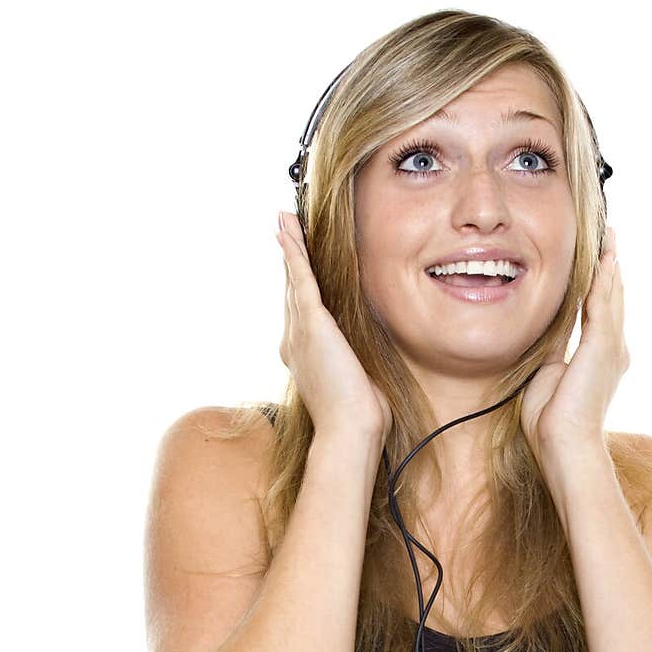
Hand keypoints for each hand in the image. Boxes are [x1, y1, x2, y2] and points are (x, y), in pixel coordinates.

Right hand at [277, 210, 392, 447]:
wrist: (349, 431)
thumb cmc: (359, 416)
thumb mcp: (358, 380)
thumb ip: (356, 361)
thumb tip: (368, 355)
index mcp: (305, 355)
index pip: (302, 311)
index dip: (298, 283)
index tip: (297, 263)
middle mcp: (295, 342)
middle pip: (292, 290)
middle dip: (290, 258)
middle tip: (284, 228)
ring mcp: (300, 333)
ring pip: (293, 280)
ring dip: (289, 247)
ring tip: (284, 220)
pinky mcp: (311, 327)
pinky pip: (301, 282)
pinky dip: (294, 256)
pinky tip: (289, 234)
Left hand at [519, 227, 629, 470]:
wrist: (565, 445)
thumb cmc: (552, 424)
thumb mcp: (547, 375)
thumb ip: (551, 349)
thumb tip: (544, 331)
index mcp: (600, 358)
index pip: (599, 312)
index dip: (598, 286)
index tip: (595, 262)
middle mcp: (613, 350)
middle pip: (612, 298)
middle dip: (609, 267)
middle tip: (609, 237)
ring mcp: (611, 347)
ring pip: (612, 295)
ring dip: (610, 264)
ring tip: (609, 236)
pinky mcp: (603, 346)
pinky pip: (604, 303)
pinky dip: (604, 278)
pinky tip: (604, 256)